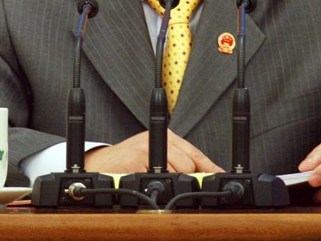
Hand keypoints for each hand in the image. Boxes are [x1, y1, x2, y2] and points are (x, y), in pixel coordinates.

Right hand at [84, 130, 224, 173]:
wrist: (99, 165)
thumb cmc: (128, 163)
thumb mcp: (155, 158)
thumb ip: (178, 163)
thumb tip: (205, 176)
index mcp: (166, 136)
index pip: (196, 152)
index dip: (210, 167)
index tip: (221, 176)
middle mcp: (158, 138)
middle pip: (190, 164)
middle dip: (186, 179)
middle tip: (170, 183)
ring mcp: (148, 147)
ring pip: (178, 171)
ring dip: (168, 183)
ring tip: (153, 181)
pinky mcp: (137, 158)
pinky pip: (160, 178)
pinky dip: (155, 185)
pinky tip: (145, 180)